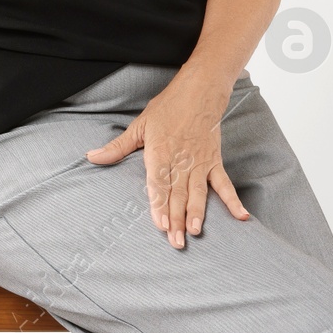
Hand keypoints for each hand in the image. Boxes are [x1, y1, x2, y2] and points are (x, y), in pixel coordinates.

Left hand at [84, 73, 251, 247]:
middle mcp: (181, 161)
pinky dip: (232, 200)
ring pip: (198, 193)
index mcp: (160, 153)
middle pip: (178, 194)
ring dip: (197, 213)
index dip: (160, 204)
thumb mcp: (139, 126)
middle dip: (176, 219)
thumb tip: (92, 157)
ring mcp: (200, 163)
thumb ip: (117, 147)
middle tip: (176, 241)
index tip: (160, 224)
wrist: (199, 91)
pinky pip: (224, 184)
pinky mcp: (214, 161)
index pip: (159, 183)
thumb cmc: (167, 108)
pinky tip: (240, 217)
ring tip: (195, 232)